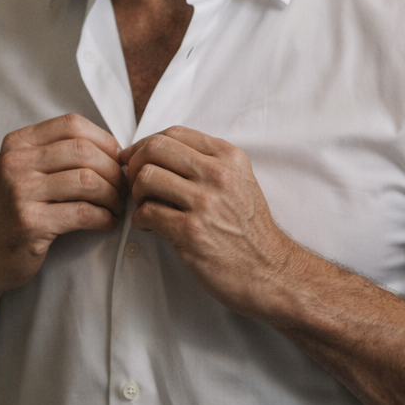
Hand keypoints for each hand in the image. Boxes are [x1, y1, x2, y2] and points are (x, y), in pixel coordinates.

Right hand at [0, 114, 124, 298]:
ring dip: (112, 196)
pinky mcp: (30, 223)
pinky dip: (104, 218)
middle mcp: (15, 163)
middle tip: (122, 189)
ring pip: (87, 181)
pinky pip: (83, 213)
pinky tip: (106, 222)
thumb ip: (57, 154)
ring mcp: (20, 193)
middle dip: (113, 171)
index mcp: (17, 143)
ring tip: (115, 207)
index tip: (116, 161)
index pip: (72, 125)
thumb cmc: (14, 211)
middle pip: (84, 151)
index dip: (104, 141)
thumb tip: (114, 150)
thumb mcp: (25, 171)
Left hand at [121, 125, 302, 319]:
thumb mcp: (240, 182)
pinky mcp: (191, 231)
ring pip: (146, 177)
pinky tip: (151, 227)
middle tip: (136, 184)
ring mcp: (205, 203)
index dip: (146, 144)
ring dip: (136, 193)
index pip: (174, 133)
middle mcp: (218, 175)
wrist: (269, 271)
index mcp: (229, 158)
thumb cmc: (248, 229)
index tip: (137, 158)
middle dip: (135, 165)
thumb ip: (208, 162)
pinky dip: (140, 220)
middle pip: (154, 149)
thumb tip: (159, 151)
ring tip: (146, 206)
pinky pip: (146, 212)